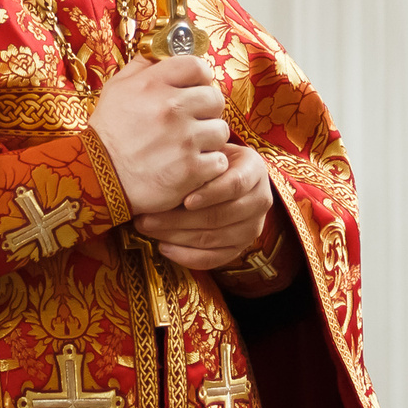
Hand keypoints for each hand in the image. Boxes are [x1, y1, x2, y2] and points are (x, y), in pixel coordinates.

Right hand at [90, 55, 227, 215]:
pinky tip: (191, 166)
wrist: (96, 179)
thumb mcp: (116, 89)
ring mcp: (184, 140)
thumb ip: (142, 66)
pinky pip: (219, 160)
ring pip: (221, 131)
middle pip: (215, 98)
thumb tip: (163, 48)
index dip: (200, 78)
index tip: (194, 89)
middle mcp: (172, 108)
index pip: (198, 66)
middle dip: (207, 110)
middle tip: (193, 121)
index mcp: (153, 84)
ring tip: (190, 146)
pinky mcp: (191, 169)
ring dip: (209, 139)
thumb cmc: (108, 133)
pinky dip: (209, 165)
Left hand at [132, 142, 274, 270]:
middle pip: (220, 216)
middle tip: (147, 217)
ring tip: (147, 228)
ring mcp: (252, 228)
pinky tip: (163, 246)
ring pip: (212, 239)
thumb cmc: (209, 158)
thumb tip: (172, 162)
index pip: (236, 184)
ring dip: (175, 236)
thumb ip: (199, 155)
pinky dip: (185, 256)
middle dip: (179, 219)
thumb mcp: (209, 149)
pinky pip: (212, 258)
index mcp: (255, 170)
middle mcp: (261, 200)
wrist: (225, 175)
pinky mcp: (239, 248)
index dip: (210, 193)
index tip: (184, 200)